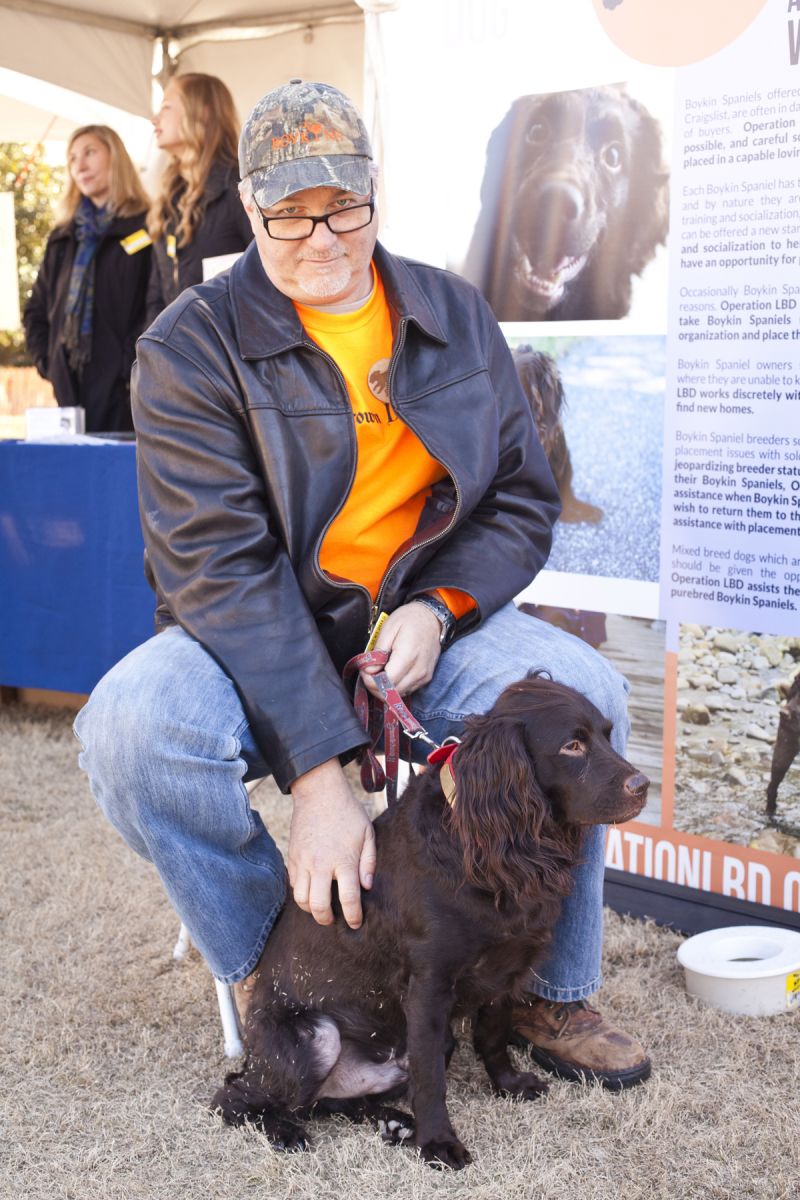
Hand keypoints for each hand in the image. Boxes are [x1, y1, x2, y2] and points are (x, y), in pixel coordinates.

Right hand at [288, 758, 375, 928]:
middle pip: (319, 906)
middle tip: (333, 920)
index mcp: (344, 860)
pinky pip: (293, 885)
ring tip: (321, 907)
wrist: (319, 792)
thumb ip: (369, 862)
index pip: (349, 898)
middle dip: (327, 919)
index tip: (355, 923)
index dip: (353, 916)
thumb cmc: (348, 812)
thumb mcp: (367, 833)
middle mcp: (321, 864)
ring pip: (301, 899)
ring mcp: (303, 861)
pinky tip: (311, 890)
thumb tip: (367, 887)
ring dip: (311, 909)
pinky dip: (301, 893)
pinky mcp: (292, 857)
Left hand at [361, 601, 441, 697]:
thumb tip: (369, 670)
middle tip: (368, 672)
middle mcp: (419, 670)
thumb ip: (379, 650)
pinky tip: (389, 674)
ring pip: (399, 693)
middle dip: (375, 686)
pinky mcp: (426, 678)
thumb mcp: (389, 627)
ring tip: (377, 673)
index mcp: (408, 656)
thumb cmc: (409, 619)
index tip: (364, 670)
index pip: (387, 681)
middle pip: (393, 692)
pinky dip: (395, 686)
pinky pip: (407, 690)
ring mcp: (424, 676)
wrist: (432, 618)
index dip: (371, 681)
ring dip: (385, 688)